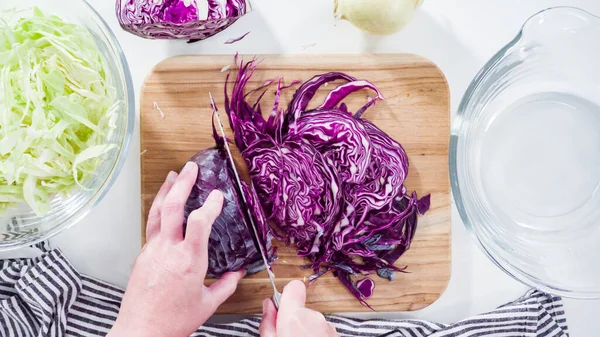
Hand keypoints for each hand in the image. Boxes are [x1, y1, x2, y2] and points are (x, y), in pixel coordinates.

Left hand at [107, 162, 244, 336]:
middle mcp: (168, 251)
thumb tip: (237, 273)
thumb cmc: (171, 322)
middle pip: (172, 208)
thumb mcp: (207, 304)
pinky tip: (163, 206)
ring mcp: (152, 251)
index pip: (200, 222)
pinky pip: (151, 226)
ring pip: (157, 213)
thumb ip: (226, 285)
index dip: (211, 205)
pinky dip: (159, 210)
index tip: (218, 195)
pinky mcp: (142, 255)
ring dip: (167, 190)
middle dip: (183, 183)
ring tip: (174, 176)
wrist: (140, 332)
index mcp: (189, 262)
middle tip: (192, 168)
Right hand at [259, 280, 338, 336]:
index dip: (285, 295)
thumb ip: (268, 323)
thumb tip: (268, 306)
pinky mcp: (336, 335)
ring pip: (312, 321)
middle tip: (285, 336)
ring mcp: (328, 327)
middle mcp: (314, 318)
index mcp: (294, 317)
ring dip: (305, 331)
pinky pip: (322, 331)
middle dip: (293, 320)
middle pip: (301, 309)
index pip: (293, 287)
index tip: (280, 307)